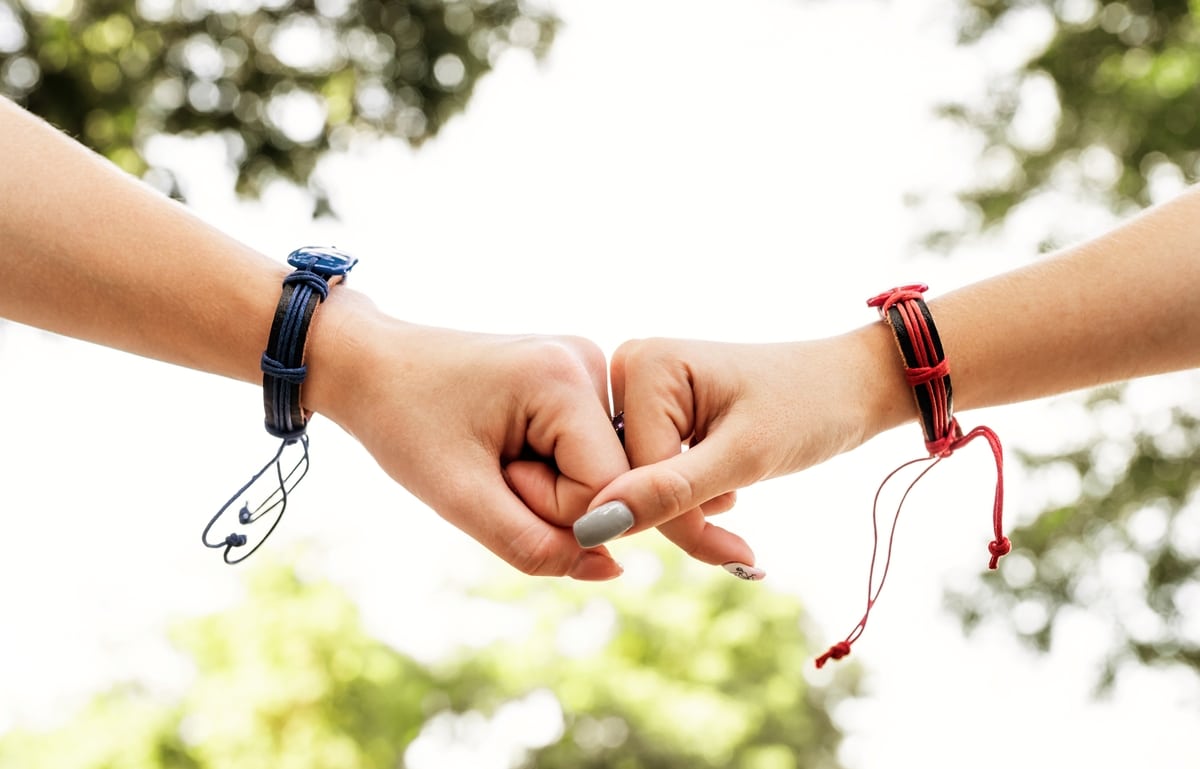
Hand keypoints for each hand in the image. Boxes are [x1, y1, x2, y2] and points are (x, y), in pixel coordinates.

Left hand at [309, 294, 629, 579]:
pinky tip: (505, 443)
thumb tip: (612, 570)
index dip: (549, 509)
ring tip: (492, 450)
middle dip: (546, 496)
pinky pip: (583, 456)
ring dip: (545, 484)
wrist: (369, 365)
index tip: (492, 475)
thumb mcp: (460, 498)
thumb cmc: (403, 422)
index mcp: (566, 375)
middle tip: (487, 462)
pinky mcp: (576, 380)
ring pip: (597, 473)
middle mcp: (588, 360)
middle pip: (607, 480)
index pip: (606, 489)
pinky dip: (545, 468)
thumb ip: (536, 546)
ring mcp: (586, 366)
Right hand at [578, 328, 907, 567]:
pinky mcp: (654, 408)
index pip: (629, 475)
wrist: (849, 386)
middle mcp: (630, 366)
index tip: (735, 552)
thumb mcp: (744, 457)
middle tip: (736, 518)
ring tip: (735, 485)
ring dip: (688, 505)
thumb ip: (669, 492)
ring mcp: (639, 388)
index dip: (678, 522)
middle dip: (681, 513)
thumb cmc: (808, 409)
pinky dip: (689, 494)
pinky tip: (725, 480)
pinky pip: (650, 472)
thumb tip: (595, 525)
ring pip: (638, 483)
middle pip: (626, 478)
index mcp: (643, 363)